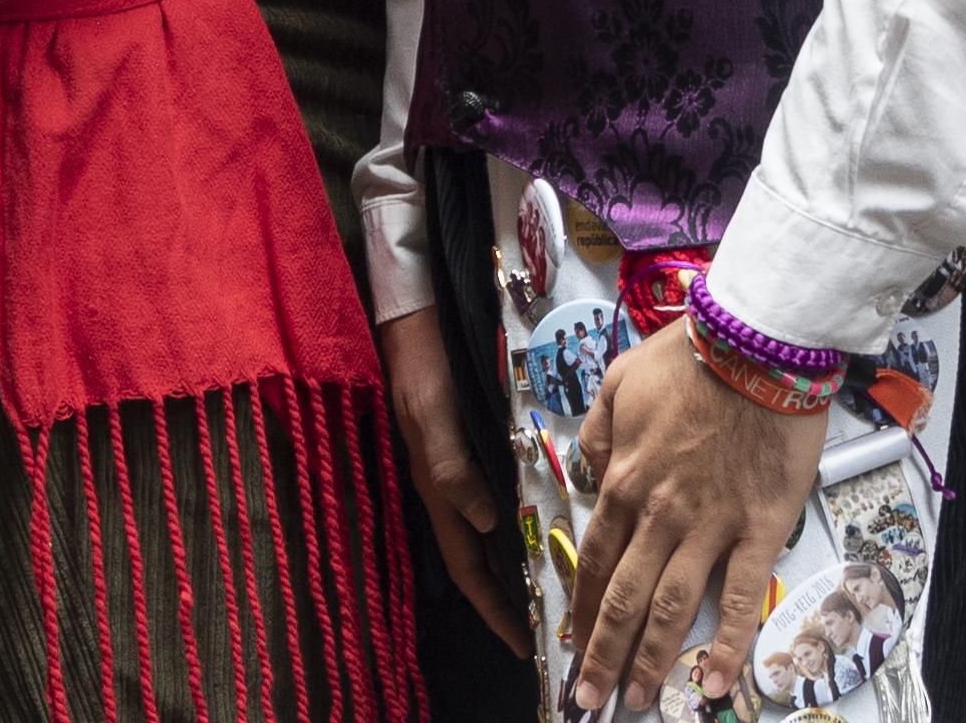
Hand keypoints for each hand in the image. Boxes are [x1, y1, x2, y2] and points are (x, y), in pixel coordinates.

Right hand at [380, 306, 528, 655]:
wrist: (414, 320)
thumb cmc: (422, 366)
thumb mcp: (434, 415)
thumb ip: (453, 469)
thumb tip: (486, 526)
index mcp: (438, 490)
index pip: (467, 567)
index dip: (492, 608)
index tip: (522, 645)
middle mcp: (450, 488)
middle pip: (479, 560)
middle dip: (507, 598)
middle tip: (547, 627)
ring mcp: (460, 468)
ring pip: (489, 534)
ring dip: (514, 565)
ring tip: (552, 588)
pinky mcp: (471, 446)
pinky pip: (496, 500)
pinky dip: (517, 524)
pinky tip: (543, 523)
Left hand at [562, 325, 820, 713]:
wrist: (758, 344)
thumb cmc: (690, 357)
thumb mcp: (620, 382)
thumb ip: (599, 431)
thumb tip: (591, 472)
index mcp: (625, 479)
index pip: (594, 558)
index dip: (583, 607)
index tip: (574, 644)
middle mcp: (659, 513)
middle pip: (624, 596)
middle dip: (604, 654)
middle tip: (593, 701)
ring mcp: (709, 525)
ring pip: (670, 607)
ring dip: (651, 660)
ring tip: (639, 700)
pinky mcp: (758, 529)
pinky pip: (740, 597)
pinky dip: (726, 645)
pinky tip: (714, 683)